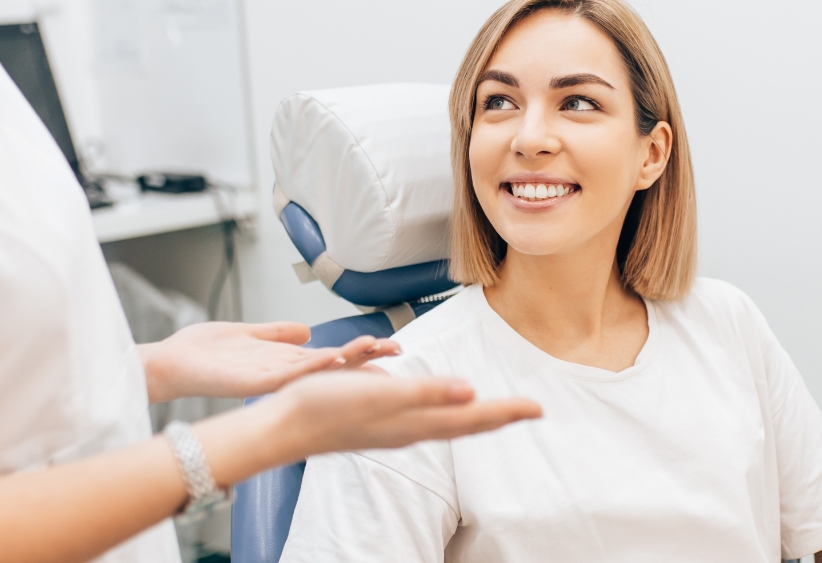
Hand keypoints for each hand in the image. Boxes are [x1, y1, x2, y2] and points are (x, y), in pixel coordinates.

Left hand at [141, 321, 399, 401]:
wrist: (170, 364)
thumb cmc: (202, 352)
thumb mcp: (248, 333)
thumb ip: (277, 333)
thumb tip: (306, 329)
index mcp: (283, 362)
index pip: (330, 356)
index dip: (359, 351)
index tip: (387, 345)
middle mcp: (282, 374)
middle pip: (332, 366)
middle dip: (364, 358)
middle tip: (396, 350)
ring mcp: (269, 380)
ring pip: (316, 371)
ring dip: (345, 361)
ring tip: (374, 349)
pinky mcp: (253, 383)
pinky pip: (287, 375)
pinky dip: (310, 367)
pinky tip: (331, 357)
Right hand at [263, 372, 542, 457]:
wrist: (282, 426)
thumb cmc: (325, 408)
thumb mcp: (379, 394)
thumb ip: (426, 393)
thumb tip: (471, 393)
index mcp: (416, 422)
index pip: (474, 419)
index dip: (507, 412)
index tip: (538, 409)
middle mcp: (410, 429)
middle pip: (466, 424)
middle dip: (499, 416)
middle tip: (529, 411)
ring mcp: (394, 428)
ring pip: (447, 422)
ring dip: (474, 415)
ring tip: (495, 410)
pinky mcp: (378, 422)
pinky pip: (424, 418)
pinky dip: (443, 411)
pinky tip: (438, 406)